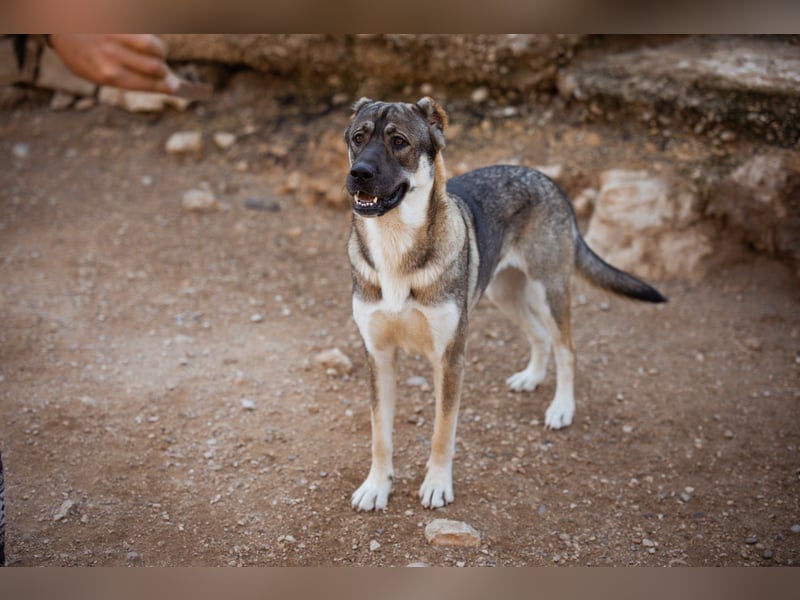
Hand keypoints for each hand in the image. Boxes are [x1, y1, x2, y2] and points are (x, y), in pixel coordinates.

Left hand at [48, 34, 178, 93]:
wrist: (56, 24)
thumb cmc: (77, 53)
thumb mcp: (93, 74)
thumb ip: (122, 79)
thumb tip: (155, 83)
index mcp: (107, 75)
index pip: (145, 84)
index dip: (164, 87)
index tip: (176, 87)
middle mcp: (112, 57)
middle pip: (154, 67)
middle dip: (164, 72)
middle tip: (164, 72)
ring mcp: (115, 37)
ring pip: (153, 47)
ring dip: (160, 53)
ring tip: (157, 55)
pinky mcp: (118, 22)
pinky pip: (143, 32)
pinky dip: (149, 40)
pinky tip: (145, 43)